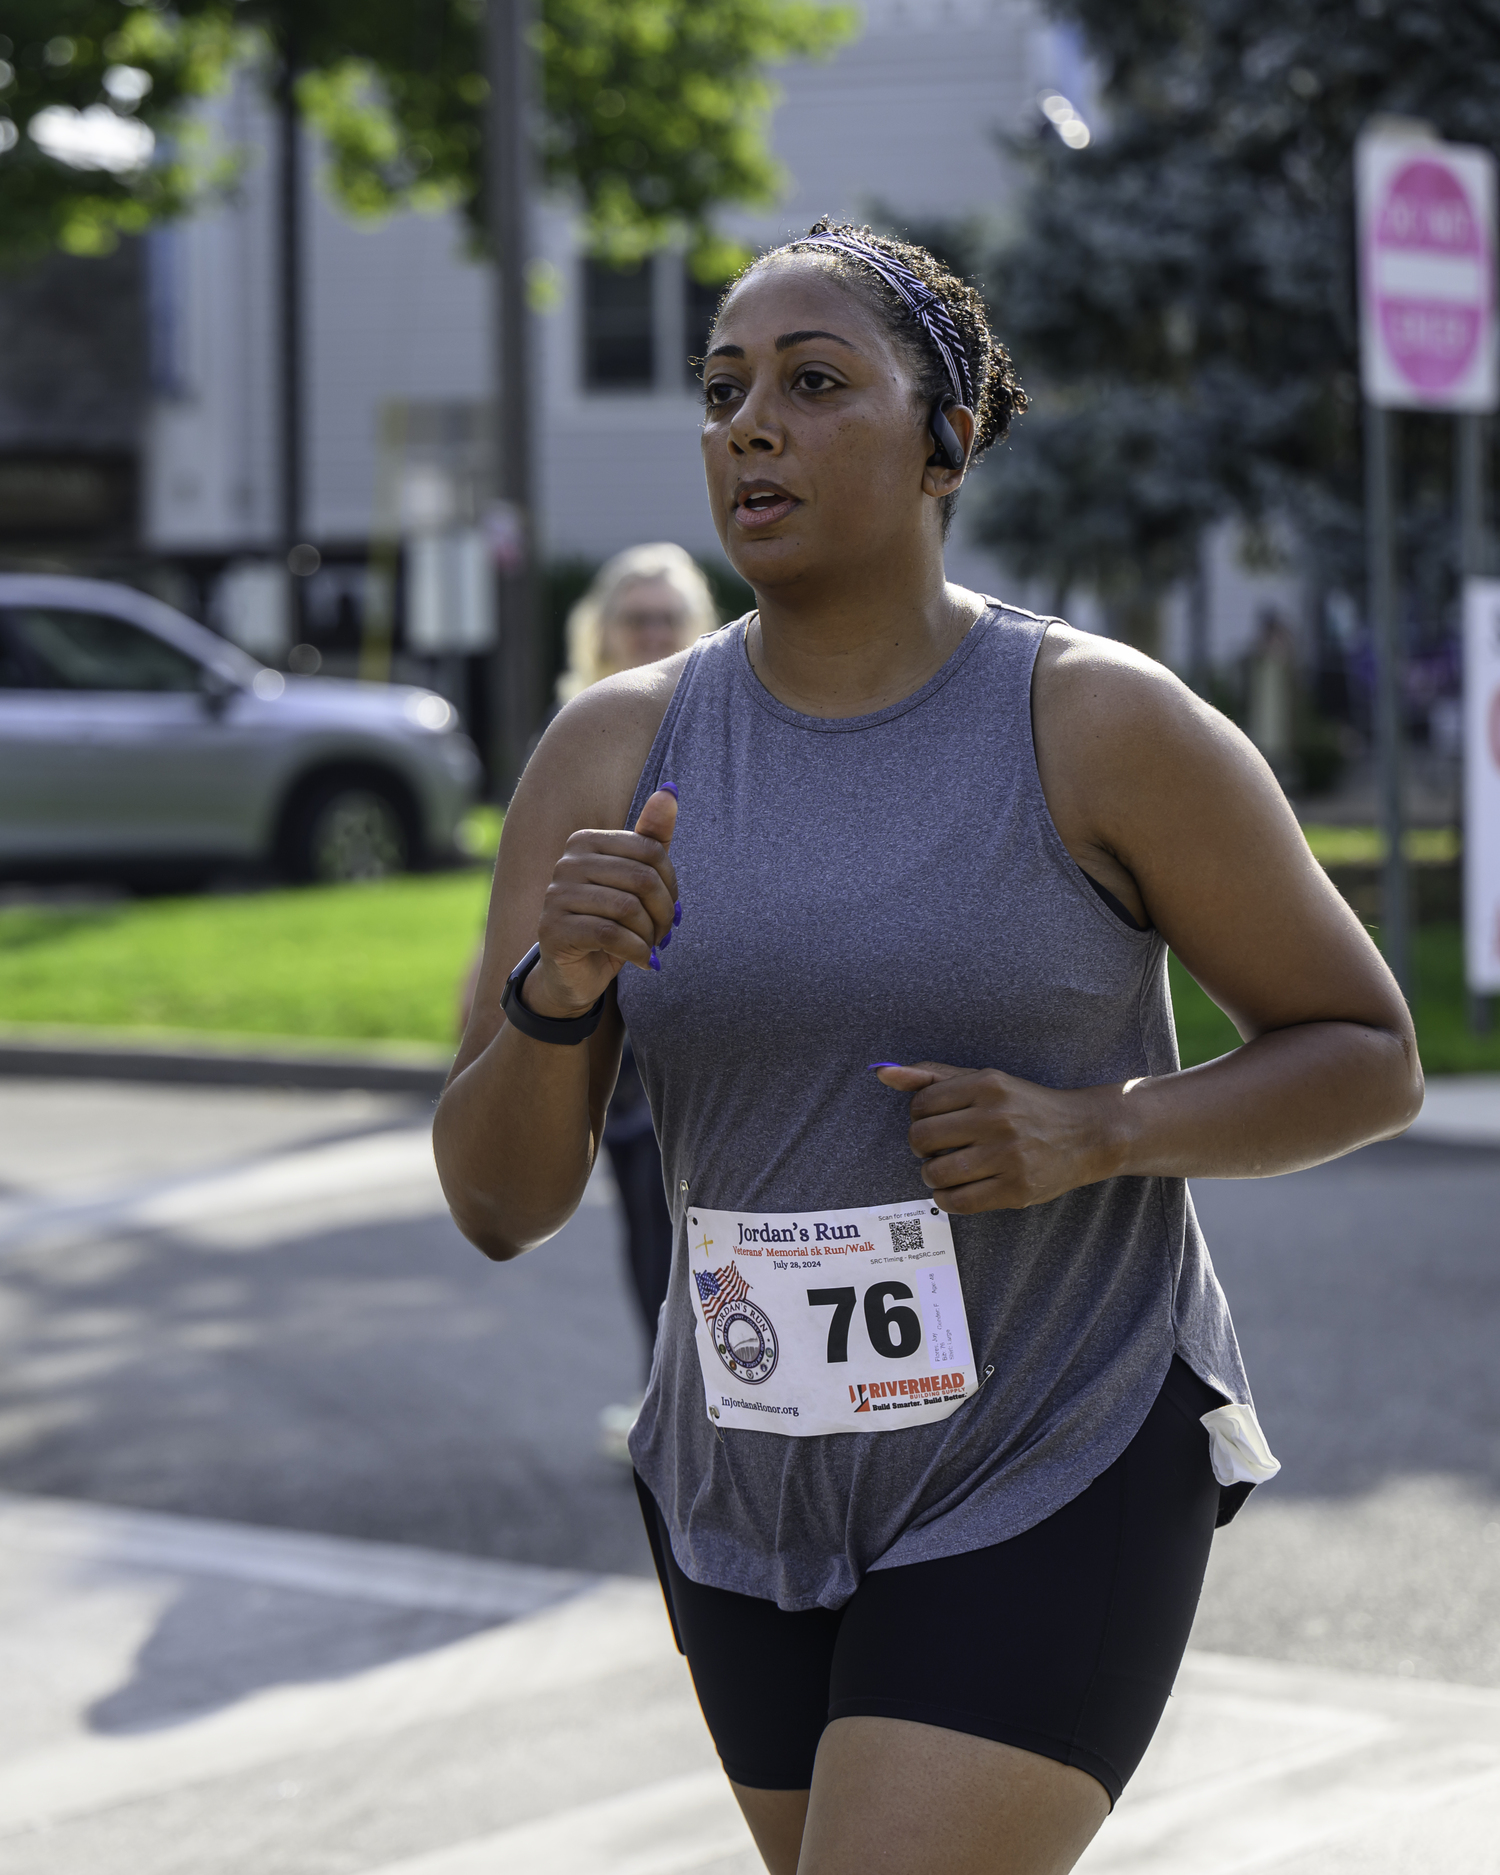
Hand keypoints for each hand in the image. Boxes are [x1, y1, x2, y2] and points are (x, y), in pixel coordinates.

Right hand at [525, 787, 679, 1018]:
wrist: (575, 971)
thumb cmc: (610, 921)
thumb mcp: (636, 881)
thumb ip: (652, 838)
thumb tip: (670, 790)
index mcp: (586, 841)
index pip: (650, 851)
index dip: (671, 884)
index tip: (671, 907)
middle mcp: (567, 862)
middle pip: (642, 879)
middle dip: (664, 912)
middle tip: (666, 933)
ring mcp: (556, 895)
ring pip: (627, 908)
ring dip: (650, 935)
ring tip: (651, 946)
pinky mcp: (552, 929)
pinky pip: (610, 934)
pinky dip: (637, 951)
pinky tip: (643, 961)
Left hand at [872, 1061, 1120, 1211]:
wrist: (1086, 1133)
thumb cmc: (1025, 1106)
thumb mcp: (984, 1081)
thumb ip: (932, 1076)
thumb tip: (883, 1072)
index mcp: (987, 1085)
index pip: (920, 1105)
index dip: (920, 1117)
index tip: (936, 1122)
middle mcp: (997, 1118)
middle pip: (921, 1138)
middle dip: (921, 1147)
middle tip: (938, 1148)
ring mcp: (1008, 1156)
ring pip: (935, 1173)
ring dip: (932, 1175)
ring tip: (947, 1168)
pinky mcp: (1016, 1189)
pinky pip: (958, 1202)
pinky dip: (946, 1199)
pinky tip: (957, 1189)